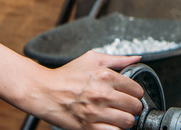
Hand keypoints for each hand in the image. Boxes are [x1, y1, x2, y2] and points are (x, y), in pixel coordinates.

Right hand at [26, 51, 144, 129]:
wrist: (43, 91)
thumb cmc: (66, 76)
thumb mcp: (92, 59)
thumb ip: (117, 59)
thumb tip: (136, 59)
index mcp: (106, 76)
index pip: (137, 90)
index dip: (135, 94)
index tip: (131, 95)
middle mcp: (102, 94)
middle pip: (135, 107)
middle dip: (133, 108)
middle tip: (126, 107)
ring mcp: (95, 112)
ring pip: (127, 122)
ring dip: (125, 120)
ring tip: (118, 116)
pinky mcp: (88, 127)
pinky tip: (109, 124)